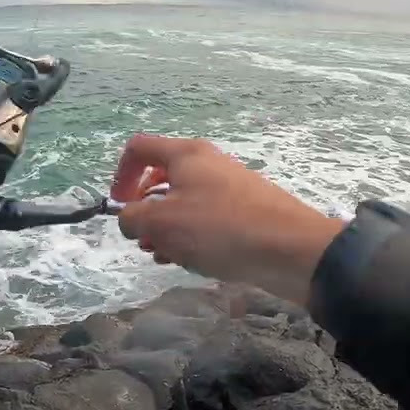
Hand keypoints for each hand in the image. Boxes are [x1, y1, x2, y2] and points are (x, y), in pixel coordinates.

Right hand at [113, 135, 345, 303]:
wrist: (290, 248)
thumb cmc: (219, 228)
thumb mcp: (161, 223)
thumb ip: (132, 218)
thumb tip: (129, 218)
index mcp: (185, 155)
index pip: (139, 148)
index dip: (120, 175)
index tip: (118, 206)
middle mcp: (207, 163)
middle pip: (161, 178)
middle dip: (144, 210)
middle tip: (143, 239)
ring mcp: (229, 186)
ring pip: (183, 203)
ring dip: (167, 228)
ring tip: (165, 256)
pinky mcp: (245, 211)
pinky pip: (206, 219)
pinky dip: (192, 236)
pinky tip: (191, 260)